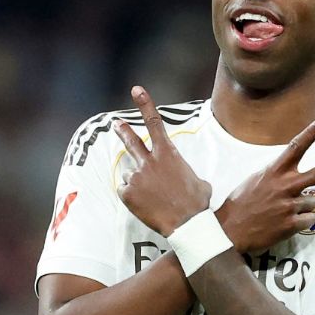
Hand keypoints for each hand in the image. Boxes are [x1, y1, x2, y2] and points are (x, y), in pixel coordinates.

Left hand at [114, 86, 211, 236]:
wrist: (187, 224)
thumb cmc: (197, 203)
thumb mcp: (199, 181)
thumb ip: (186, 173)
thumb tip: (186, 178)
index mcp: (168, 154)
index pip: (155, 123)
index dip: (145, 104)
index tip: (136, 90)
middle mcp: (150, 162)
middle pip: (132, 141)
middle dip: (123, 131)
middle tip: (116, 124)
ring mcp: (137, 177)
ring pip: (132, 174)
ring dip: (139, 183)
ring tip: (153, 197)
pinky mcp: (128, 193)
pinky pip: (126, 191)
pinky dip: (133, 198)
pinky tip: (146, 205)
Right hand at [215, 117, 314, 251]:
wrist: (228, 232)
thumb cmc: (240, 205)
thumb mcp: (255, 181)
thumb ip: (276, 175)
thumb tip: (293, 174)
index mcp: (273, 172)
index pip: (295, 147)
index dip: (311, 133)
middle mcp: (284, 186)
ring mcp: (289, 205)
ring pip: (312, 203)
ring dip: (301, 209)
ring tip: (280, 213)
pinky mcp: (291, 224)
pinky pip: (307, 221)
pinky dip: (298, 224)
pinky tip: (281, 225)